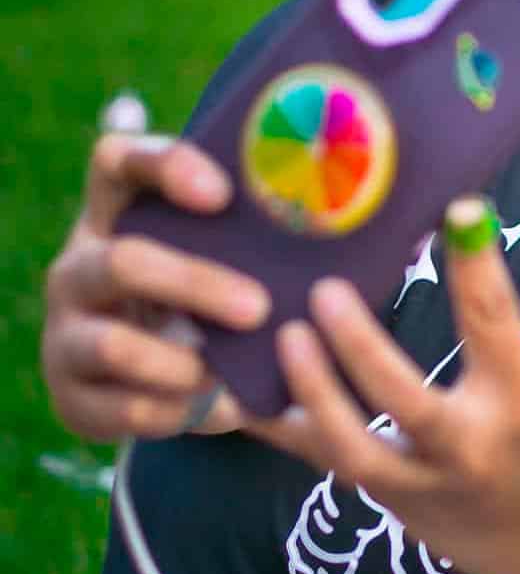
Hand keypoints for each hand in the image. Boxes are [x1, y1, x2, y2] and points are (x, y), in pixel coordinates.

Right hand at [41, 134, 267, 439]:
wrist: (160, 376)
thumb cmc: (214, 294)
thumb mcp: (230, 256)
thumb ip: (272, 236)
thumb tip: (397, 231)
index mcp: (120, 213)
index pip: (117, 160)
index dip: (164, 167)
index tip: (222, 192)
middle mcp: (82, 266)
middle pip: (122, 260)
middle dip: (195, 284)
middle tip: (259, 307)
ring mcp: (67, 332)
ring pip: (113, 345)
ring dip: (181, 364)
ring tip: (228, 375)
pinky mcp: (72, 396)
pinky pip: (123, 408)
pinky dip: (179, 412)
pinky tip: (221, 409)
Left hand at [251, 197, 519, 573]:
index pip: (497, 330)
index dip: (478, 268)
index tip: (457, 209)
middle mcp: (466, 448)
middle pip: (406, 402)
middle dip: (361, 347)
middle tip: (328, 287)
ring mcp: (415, 479)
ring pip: (351, 444)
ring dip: (311, 392)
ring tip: (283, 334)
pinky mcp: (379, 492)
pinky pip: (319, 459)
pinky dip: (275, 424)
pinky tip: (233, 378)